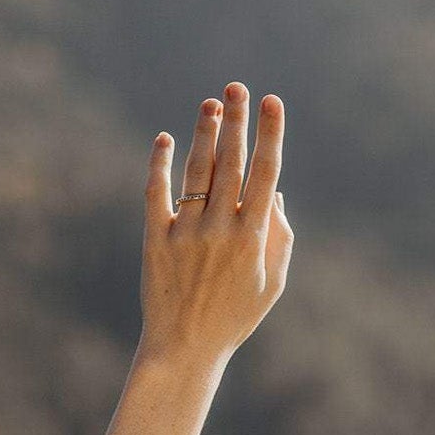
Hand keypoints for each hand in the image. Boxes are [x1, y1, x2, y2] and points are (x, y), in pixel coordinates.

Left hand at [138, 82, 293, 360]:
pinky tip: (164, 139)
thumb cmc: (234, 318)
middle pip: (230, 162)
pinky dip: (160, 164)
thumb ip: (279, 238)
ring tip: (211, 104)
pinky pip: (156, 192)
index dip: (270, 134)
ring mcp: (185, 232)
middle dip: (237, 120)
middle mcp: (219, 230)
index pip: (265, 174)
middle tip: (237, 87)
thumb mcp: (271, 285)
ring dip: (204, 133)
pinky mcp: (154, 238)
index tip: (272, 102)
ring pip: (196, 171)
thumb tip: (273, 191)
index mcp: (252, 239)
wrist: (184, 348)